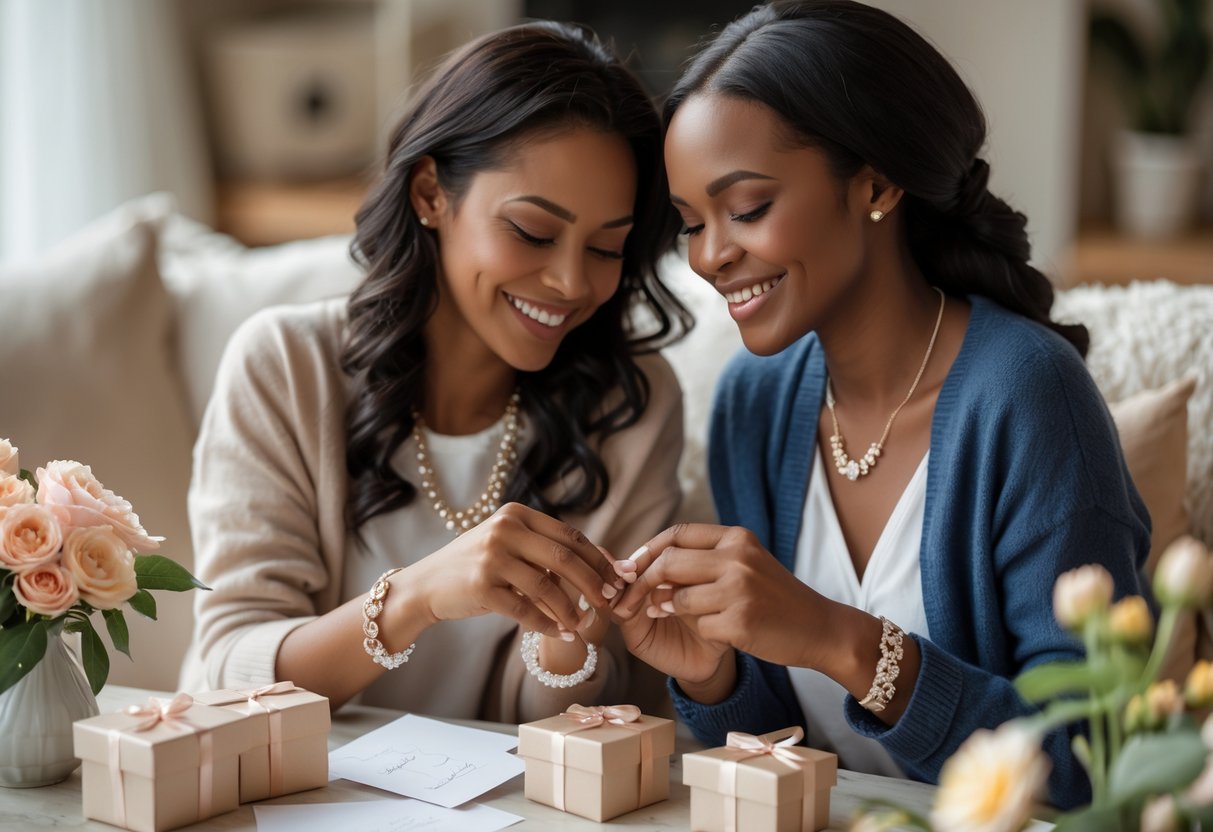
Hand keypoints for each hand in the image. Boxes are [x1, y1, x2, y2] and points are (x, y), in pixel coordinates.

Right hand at [406, 503, 619, 639]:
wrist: (427, 585)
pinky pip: (525, 610)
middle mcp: (505, 529)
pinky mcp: (481, 586)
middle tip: (610, 601)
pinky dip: (547, 624)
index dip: (598, 557)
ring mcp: (492, 557)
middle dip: (593, 582)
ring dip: (571, 610)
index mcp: (517, 514)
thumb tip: (603, 567)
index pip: (570, 535)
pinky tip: (561, 633)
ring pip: (547, 587)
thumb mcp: (509, 545)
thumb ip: (545, 550)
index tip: (619, 577)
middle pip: (564, 558)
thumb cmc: (477, 567)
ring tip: (583, 625)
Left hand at [614, 523, 839, 675]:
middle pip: (668, 562)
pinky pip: (699, 627)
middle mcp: (737, 558)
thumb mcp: (746, 565)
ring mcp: (740, 590)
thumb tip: (646, 566)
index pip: (677, 534)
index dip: (646, 551)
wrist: (821, 628)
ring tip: (690, 617)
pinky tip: (723, 633)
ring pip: (678, 599)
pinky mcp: (740, 622)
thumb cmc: (776, 598)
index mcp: (737, 538)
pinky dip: (703, 632)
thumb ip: (704, 561)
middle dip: (642, 583)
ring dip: (673, 612)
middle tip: (630, 600)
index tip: (629, 568)